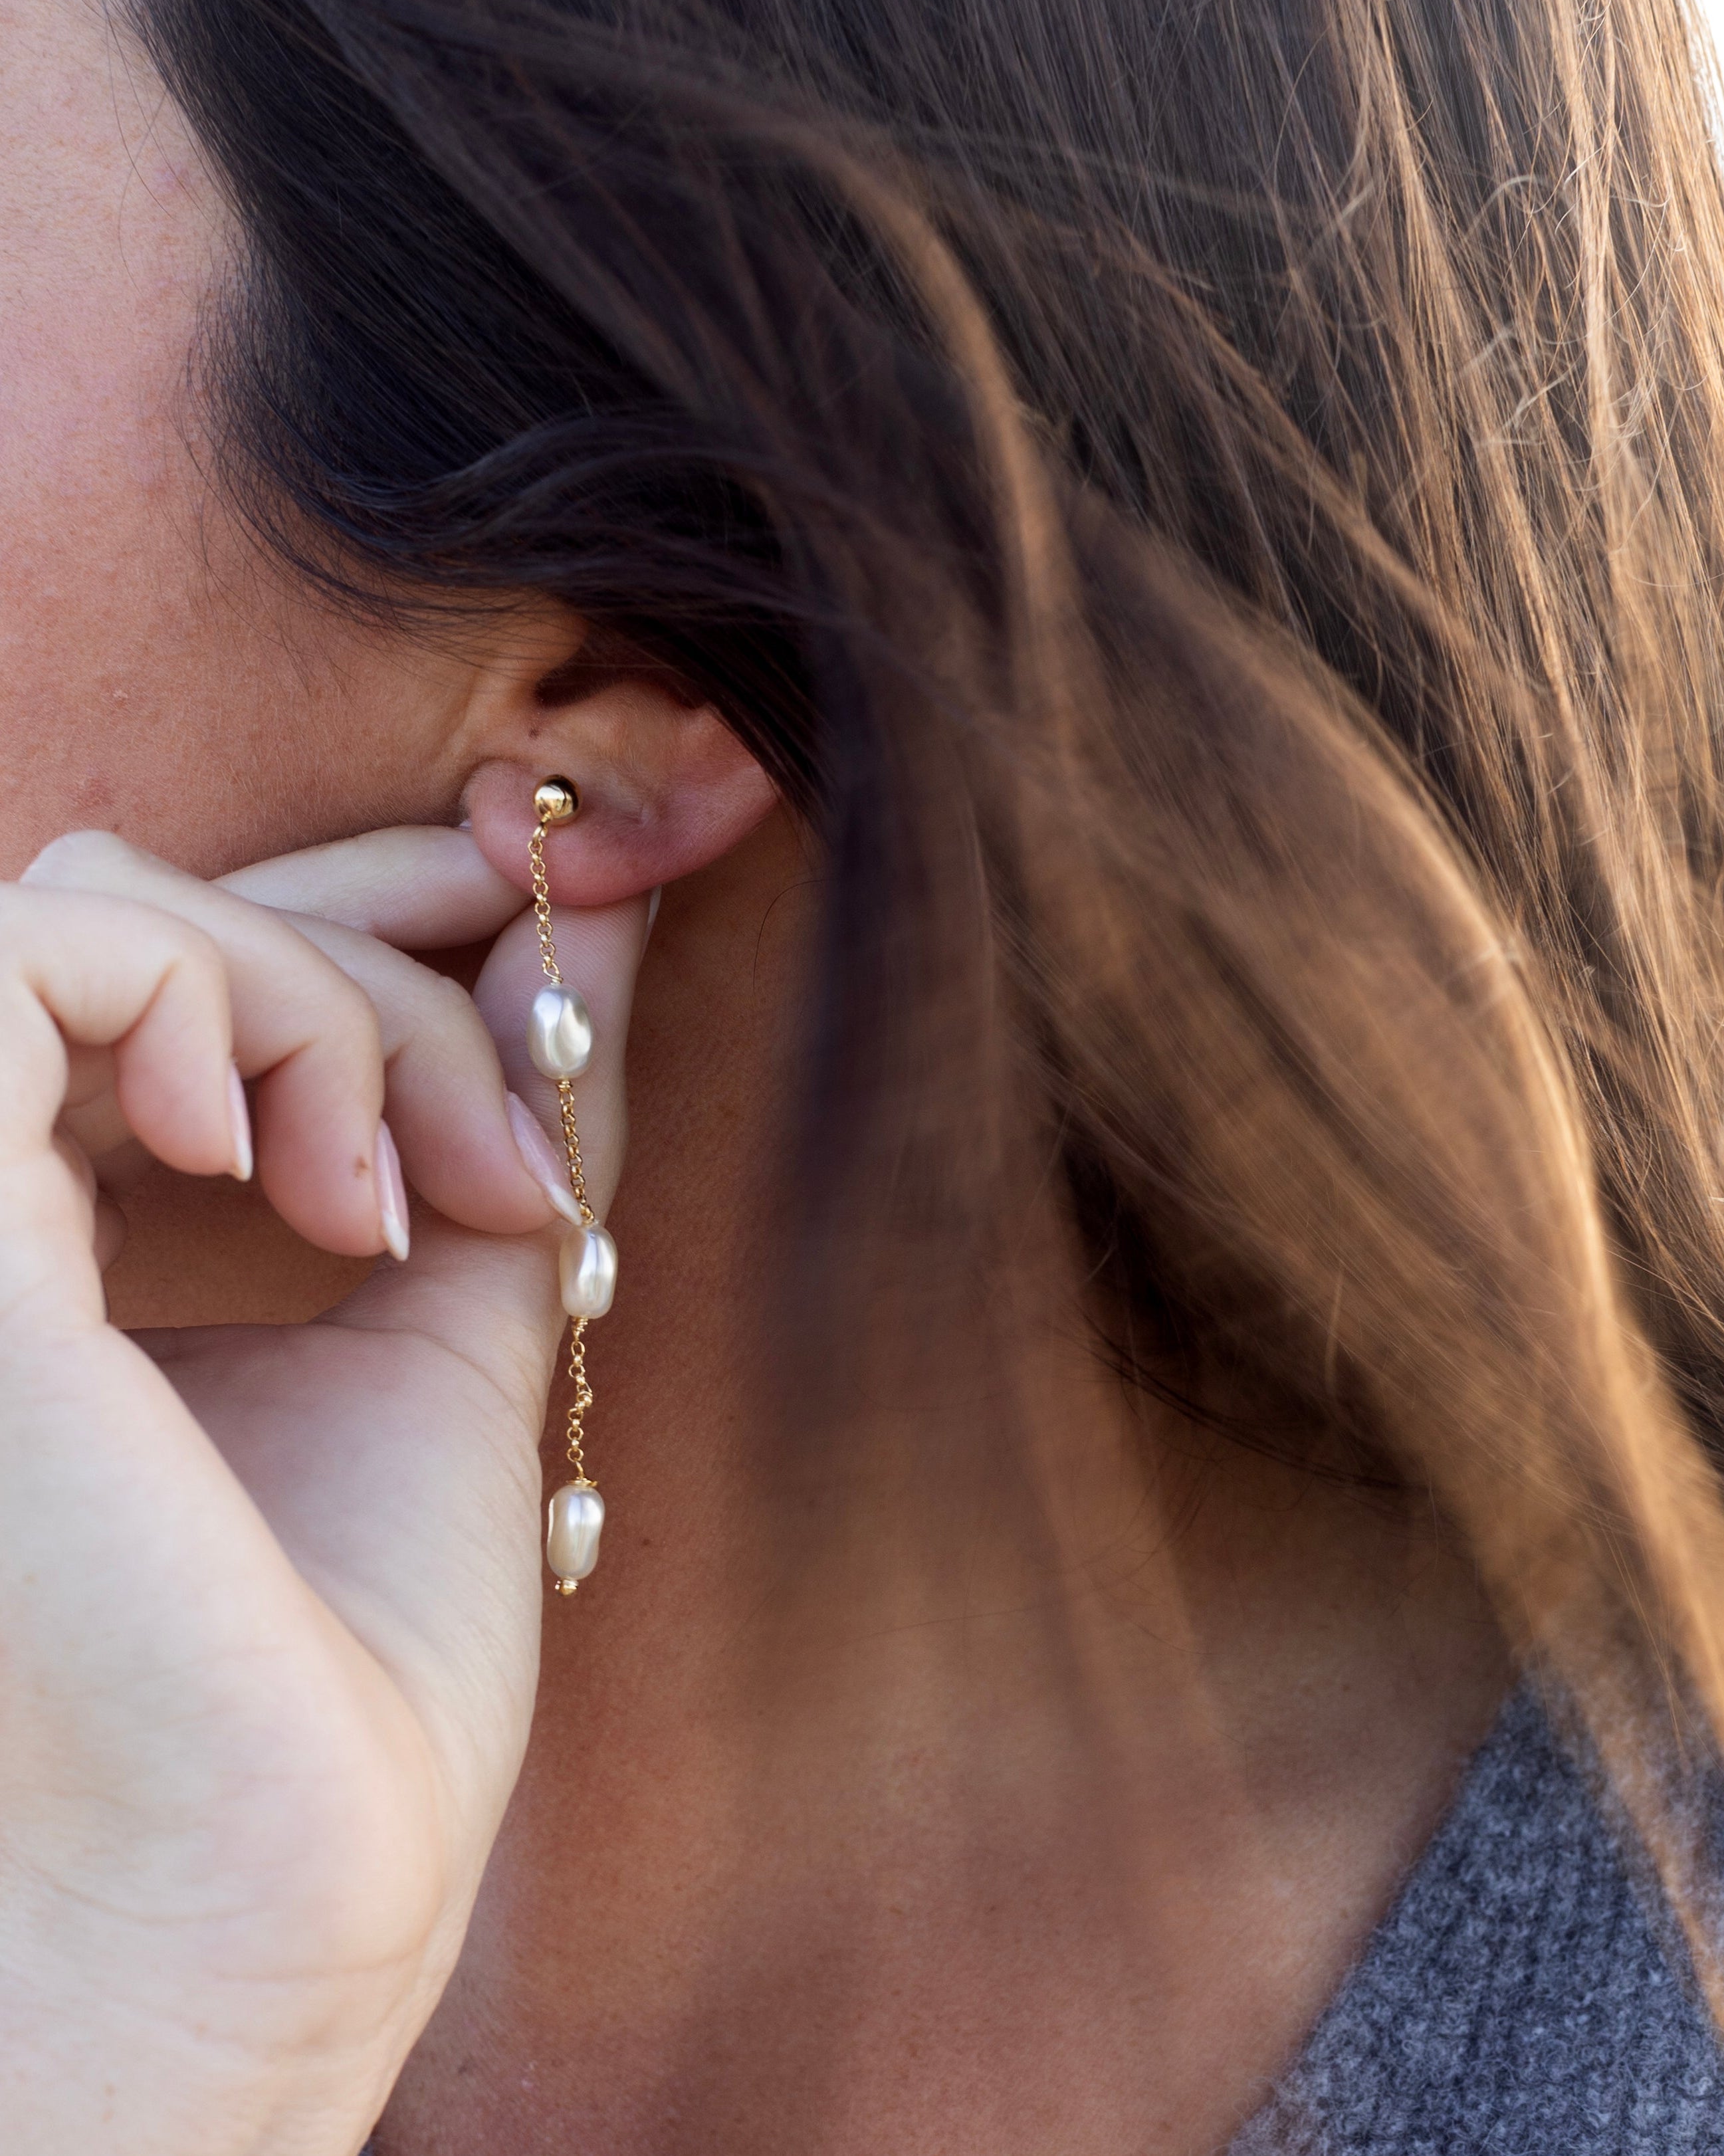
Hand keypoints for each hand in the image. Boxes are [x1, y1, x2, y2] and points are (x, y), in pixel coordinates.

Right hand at [0, 825, 655, 2154]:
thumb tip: (600, 911)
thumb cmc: (341, 1678)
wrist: (264, 1907)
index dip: (397, 888)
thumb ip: (496, 1108)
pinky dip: (224, 998)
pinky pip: (42, 948)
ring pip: (112, 907)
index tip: (615, 867)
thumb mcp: (457, 1323)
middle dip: (397, 912)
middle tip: (547, 1065)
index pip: (200, 960)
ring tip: (427, 1195)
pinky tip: (324, 1183)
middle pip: (159, 902)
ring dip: (331, 996)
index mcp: (75, 1236)